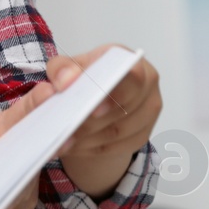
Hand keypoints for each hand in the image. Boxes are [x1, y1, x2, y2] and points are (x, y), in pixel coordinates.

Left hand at [49, 45, 162, 200]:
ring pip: (119, 131)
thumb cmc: (82, 76)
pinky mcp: (141, 134)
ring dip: (88, 138)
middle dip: (92, 121)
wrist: (92, 96)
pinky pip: (118, 146)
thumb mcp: (66, 67)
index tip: (92, 108)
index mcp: (130, 60)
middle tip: (66, 129)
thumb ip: (61, 69)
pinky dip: (91, 148)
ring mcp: (147, 111)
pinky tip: (71, 147)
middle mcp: (146, 84)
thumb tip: (65, 81)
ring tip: (62, 141)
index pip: (133, 76)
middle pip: (124, 108)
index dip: (114, 93)